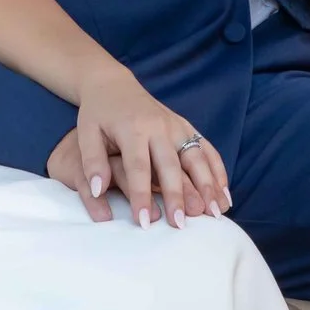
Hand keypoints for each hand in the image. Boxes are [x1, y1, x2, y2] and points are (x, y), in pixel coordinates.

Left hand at [48, 68, 229, 227]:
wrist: (113, 84)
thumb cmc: (98, 114)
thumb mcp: (86, 133)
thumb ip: (92, 162)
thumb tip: (98, 191)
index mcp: (133, 129)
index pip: (139, 168)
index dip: (142, 196)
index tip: (144, 222)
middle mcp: (159, 127)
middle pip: (172, 166)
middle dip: (178, 196)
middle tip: (182, 224)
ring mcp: (176, 126)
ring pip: (197, 157)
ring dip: (208, 185)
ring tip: (216, 212)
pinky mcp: (186, 126)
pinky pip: (207, 149)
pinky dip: (218, 171)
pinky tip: (224, 194)